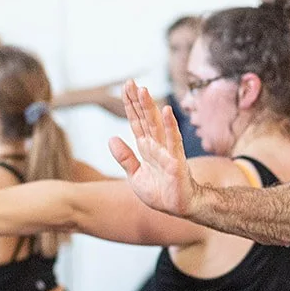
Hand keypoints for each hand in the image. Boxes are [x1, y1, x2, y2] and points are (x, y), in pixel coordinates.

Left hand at [110, 80, 199, 216]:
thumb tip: (111, 138)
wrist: (178, 208)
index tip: (125, 88)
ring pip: (157, 125)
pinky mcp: (176, 161)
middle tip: (131, 82)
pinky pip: (173, 141)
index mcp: (146, 148)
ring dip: (150, 108)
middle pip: (145, 119)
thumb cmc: (160, 193)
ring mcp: (167, 151)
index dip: (130, 106)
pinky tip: (166, 111)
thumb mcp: (135, 176)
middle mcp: (157, 145)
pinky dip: (170, 125)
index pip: (136, 122)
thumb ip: (124, 158)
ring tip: (144, 90)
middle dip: (138, 100)